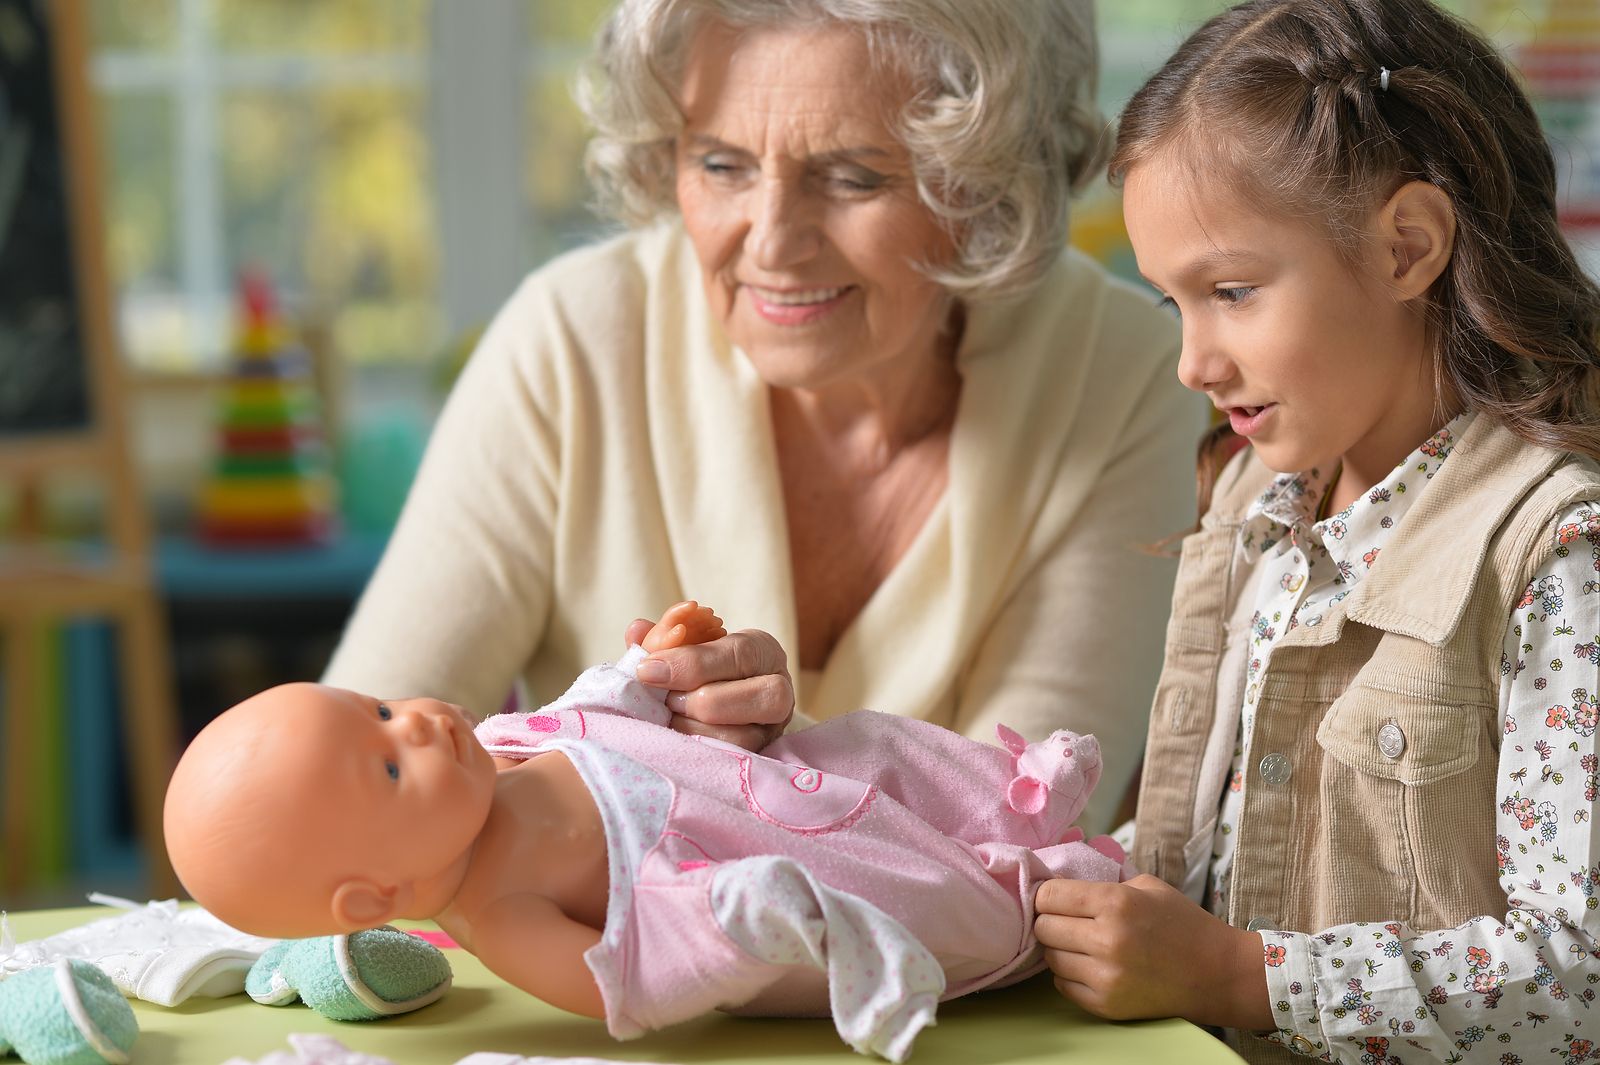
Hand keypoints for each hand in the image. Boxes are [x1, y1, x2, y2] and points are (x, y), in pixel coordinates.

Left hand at [624, 620, 793, 749]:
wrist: (714, 703)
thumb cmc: (698, 670)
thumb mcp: (684, 648)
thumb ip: (661, 639)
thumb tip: (637, 630)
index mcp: (763, 652)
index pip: (740, 653)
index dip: (692, 662)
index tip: (649, 670)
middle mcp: (779, 691)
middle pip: (763, 696)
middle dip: (703, 700)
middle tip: (667, 700)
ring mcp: (771, 730)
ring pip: (746, 735)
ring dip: (697, 729)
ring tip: (671, 719)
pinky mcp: (756, 758)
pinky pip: (732, 762)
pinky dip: (698, 752)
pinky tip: (675, 742)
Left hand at [1033, 874, 1272, 1029]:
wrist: (1217, 973)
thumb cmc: (1182, 923)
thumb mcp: (1146, 886)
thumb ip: (1103, 883)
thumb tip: (1060, 887)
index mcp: (1116, 902)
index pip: (1048, 896)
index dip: (1047, 895)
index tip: (1055, 898)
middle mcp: (1107, 940)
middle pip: (1043, 927)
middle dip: (1050, 921)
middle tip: (1068, 921)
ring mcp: (1106, 977)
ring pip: (1049, 957)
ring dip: (1060, 948)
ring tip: (1081, 943)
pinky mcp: (1106, 1005)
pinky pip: (1062, 985)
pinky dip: (1070, 974)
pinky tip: (1091, 965)